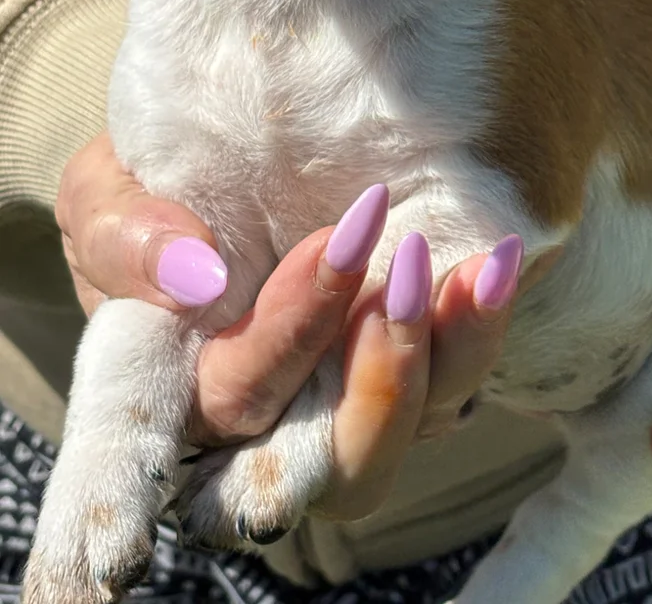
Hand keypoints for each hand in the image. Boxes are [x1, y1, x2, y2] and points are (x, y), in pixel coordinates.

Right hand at [56, 134, 533, 519]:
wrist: (245, 149)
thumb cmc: (159, 183)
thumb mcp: (109, 191)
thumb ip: (128, 234)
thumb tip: (197, 276)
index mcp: (160, 390)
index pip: (134, 458)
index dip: (122, 502)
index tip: (122, 549)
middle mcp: (249, 430)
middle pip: (295, 459)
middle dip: (325, 356)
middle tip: (353, 240)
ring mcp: (332, 413)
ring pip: (378, 449)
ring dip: (415, 363)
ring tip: (439, 267)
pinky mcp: (405, 379)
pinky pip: (451, 387)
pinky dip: (475, 331)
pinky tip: (494, 264)